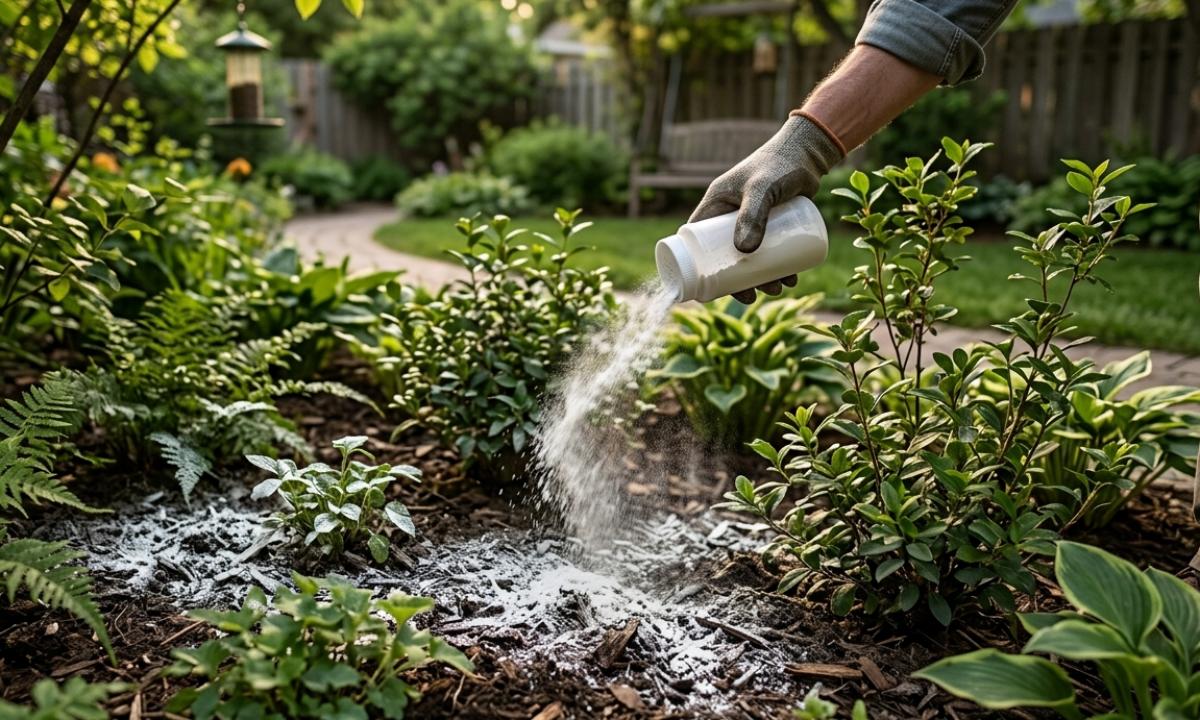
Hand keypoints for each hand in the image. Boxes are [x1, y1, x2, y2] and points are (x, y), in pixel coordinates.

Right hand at [690, 114, 842, 303]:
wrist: (808, 153)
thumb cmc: (779, 165)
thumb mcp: (761, 190)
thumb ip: (752, 215)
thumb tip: (744, 252)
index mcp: (714, 206)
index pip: (695, 242)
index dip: (697, 269)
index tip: (710, 290)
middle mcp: (728, 216)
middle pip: (725, 257)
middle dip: (739, 281)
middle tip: (754, 296)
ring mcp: (750, 221)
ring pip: (749, 258)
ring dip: (761, 278)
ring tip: (779, 287)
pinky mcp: (770, 224)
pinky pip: (768, 252)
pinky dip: (776, 268)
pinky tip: (790, 278)